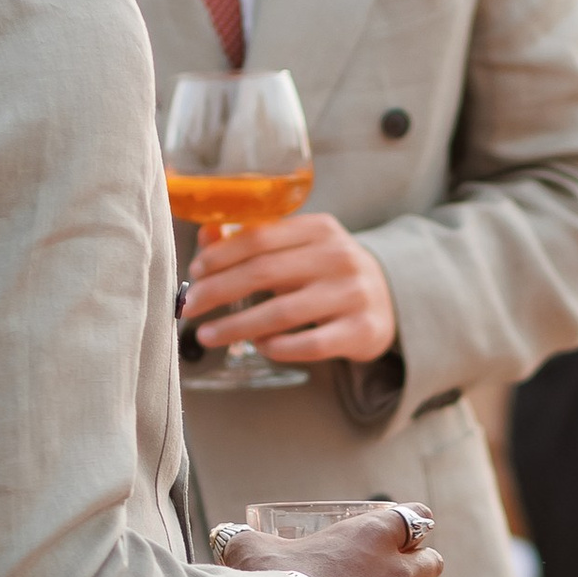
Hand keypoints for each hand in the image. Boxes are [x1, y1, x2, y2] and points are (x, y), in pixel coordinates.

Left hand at [183, 212, 397, 364]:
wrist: (389, 301)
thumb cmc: (329, 273)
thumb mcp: (301, 248)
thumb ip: (255, 241)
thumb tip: (205, 234)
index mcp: (320, 229)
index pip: (259, 237)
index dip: (220, 256)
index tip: (194, 273)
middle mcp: (339, 257)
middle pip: (264, 273)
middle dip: (218, 291)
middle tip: (189, 307)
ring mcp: (353, 294)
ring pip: (282, 313)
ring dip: (237, 326)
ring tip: (207, 335)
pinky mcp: (361, 330)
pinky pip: (310, 344)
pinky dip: (277, 347)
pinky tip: (258, 347)